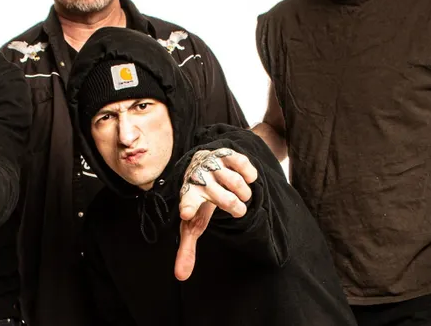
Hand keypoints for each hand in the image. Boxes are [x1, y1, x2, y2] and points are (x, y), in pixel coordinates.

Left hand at [174, 148, 258, 280]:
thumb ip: (186, 248)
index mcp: (190, 196)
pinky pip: (245, 166)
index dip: (188, 207)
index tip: (186, 213)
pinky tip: (244, 177)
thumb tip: (181, 276)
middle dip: (236, 208)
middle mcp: (200, 178)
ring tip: (239, 194)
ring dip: (244, 194)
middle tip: (236, 207)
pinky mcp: (227, 154)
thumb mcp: (192, 224)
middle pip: (227, 200)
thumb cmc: (199, 200)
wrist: (202, 164)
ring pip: (238, 184)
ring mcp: (214, 164)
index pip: (188, 202)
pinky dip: (249, 175)